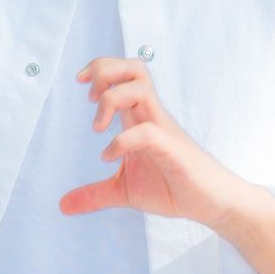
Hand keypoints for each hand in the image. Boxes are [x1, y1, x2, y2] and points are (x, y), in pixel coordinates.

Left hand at [58, 56, 250, 229]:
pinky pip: (146, 132)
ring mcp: (163, 129)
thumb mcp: (124, 190)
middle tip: (88, 96)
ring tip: (98, 126)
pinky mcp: (172, 149)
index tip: (80, 83)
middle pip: (133, 68)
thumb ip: (94, 194)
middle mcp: (151, 116)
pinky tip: (109, 156)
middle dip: (105, 71)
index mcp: (140, 117)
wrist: (211, 204)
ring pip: (140, 88)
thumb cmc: (173, 187)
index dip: (100, 69)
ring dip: (111, 99)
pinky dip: (121, 141)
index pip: (124, 74)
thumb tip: (63, 205)